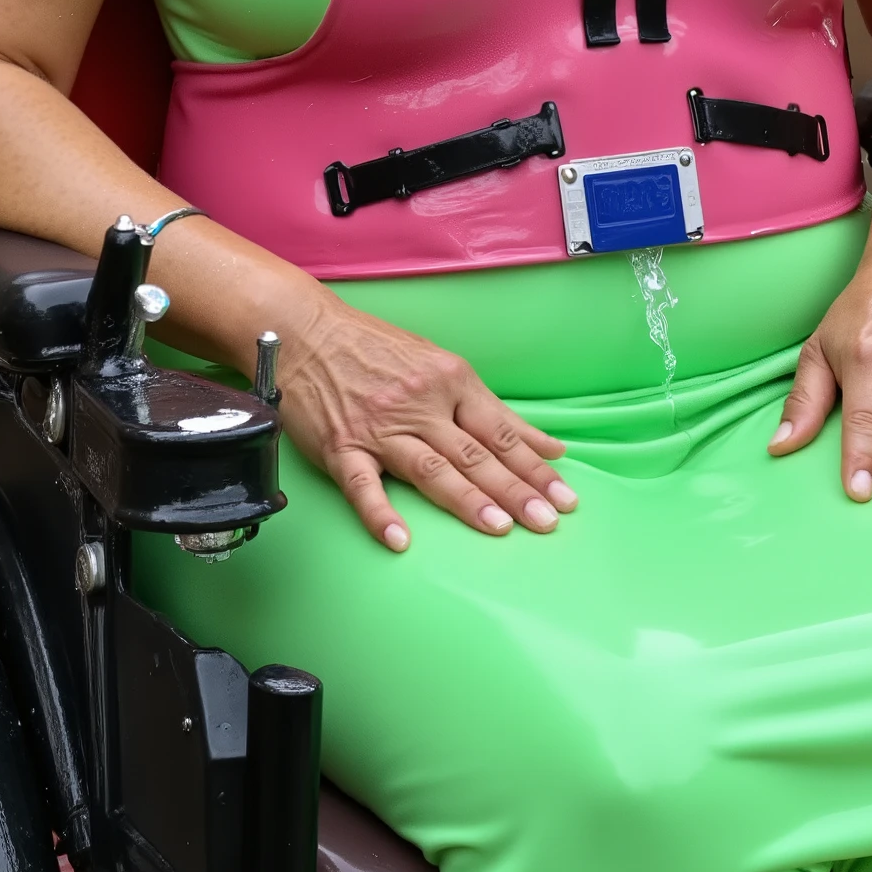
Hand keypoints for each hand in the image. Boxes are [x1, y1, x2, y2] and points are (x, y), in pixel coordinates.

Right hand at [278, 296, 576, 550]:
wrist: (306, 331)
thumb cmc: (377, 348)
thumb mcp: (443, 366)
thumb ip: (493, 410)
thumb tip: (547, 445)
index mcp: (450, 382)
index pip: (501, 432)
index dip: (536, 467)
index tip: (565, 498)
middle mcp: (419, 405)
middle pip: (475, 454)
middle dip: (515, 490)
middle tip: (547, 521)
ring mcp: (379, 428)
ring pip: (430, 468)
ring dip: (467, 500)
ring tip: (499, 528)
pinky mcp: (339, 446)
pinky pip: (362, 485)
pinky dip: (380, 514)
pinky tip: (400, 540)